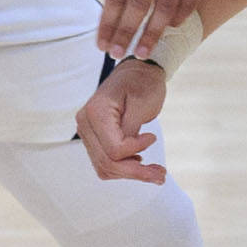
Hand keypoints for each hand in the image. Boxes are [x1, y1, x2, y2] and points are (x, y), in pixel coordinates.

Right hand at [76, 59, 169, 182]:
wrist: (137, 72)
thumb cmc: (143, 83)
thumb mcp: (143, 104)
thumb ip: (131, 130)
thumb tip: (128, 156)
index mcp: (96, 112)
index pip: (114, 149)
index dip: (136, 150)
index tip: (152, 137)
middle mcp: (85, 123)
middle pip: (107, 163)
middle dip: (136, 172)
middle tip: (161, 175)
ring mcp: (87, 132)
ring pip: (104, 167)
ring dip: (130, 173)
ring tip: (155, 172)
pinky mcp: (94, 138)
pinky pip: (105, 162)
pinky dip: (123, 168)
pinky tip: (139, 163)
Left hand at [99, 0, 209, 57]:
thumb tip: (112, 8)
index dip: (108, 23)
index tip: (102, 45)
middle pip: (138, 4)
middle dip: (126, 33)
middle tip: (117, 55)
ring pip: (164, 7)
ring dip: (152, 33)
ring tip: (141, 53)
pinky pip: (189, 2)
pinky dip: (177, 18)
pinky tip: (167, 29)